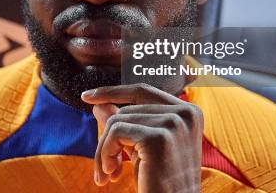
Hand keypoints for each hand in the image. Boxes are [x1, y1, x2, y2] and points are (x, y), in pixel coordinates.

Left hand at [81, 83, 202, 192]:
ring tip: (110, 172)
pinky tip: (113, 173)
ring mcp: (174, 123)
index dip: (113, 92)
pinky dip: (106, 152)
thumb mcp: (141, 148)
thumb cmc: (160, 183)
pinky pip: (116, 132)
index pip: (142, 91)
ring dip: (105, 149)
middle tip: (105, 166)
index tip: (87, 96)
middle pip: (126, 109)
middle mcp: (186, 112)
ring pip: (117, 120)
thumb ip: (124, 123)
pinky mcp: (159, 138)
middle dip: (108, 137)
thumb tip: (98, 104)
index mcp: (189, 111)